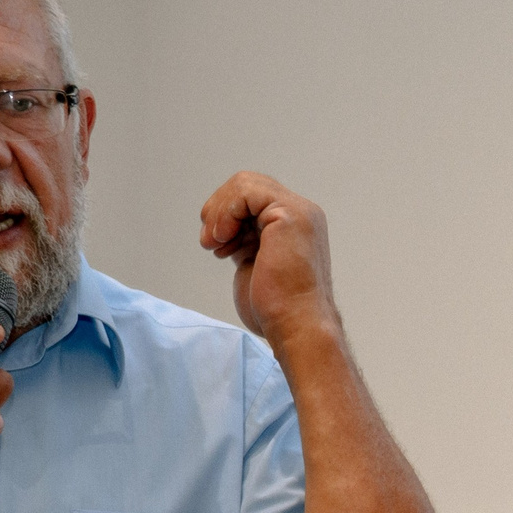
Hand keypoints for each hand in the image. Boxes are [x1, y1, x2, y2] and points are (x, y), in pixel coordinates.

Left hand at [199, 171, 340, 350]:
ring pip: (244, 183)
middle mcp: (303, 214)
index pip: (252, 198)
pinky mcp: (290, 215)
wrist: (295, 328)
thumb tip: (222, 228)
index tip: (217, 247)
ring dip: (219, 212)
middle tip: (209, 241)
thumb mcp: (254, 262)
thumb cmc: (278, 310)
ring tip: (215, 242)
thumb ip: (246, 239)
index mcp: (296, 226)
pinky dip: (226, 212)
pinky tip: (223, 239)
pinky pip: (246, 192)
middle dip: (218, 210)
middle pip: (247, 185)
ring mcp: (300, 212)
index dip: (226, 215)